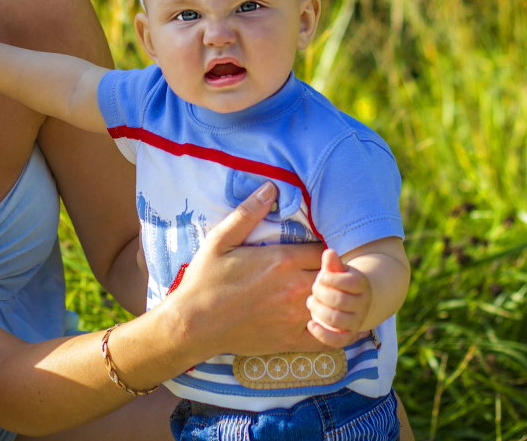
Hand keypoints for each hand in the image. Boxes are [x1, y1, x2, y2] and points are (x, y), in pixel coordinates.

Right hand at [160, 183, 325, 358]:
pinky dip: (330, 326)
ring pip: (333, 303)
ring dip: (330, 298)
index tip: (316, 253)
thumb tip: (271, 187)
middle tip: (321, 273)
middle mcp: (295, 287)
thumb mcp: (220, 240)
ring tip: (322, 295)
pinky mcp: (291, 339)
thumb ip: (248, 213)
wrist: (193, 325)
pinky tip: (322, 319)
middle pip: (333, 277)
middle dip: (331, 274)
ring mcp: (295, 316)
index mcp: (281, 260)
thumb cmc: (205, 281)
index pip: (324, 251)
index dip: (324, 251)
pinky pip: (326, 335)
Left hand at [305, 248, 370, 347]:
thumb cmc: (338, 283)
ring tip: (311, 302)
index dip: (331, 279)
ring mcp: (356, 321)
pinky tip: (310, 324)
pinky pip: (338, 341)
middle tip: (313, 289)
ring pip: (337, 320)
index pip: (349, 282)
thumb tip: (329, 252)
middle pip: (340, 300)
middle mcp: (362, 304)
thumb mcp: (336, 271)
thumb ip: (332, 264)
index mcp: (361, 284)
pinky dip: (322, 334)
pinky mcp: (348, 336)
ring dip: (319, 310)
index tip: (321, 276)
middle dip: (321, 294)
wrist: (352, 301)